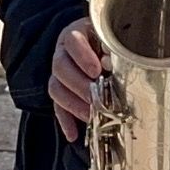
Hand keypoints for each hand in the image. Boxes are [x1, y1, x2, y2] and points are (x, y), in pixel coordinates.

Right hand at [49, 17, 102, 141]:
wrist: (102, 48)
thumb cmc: (109, 42)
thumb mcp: (112, 39)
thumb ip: (113, 49)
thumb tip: (111, 62)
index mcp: (76, 34)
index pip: (73, 41)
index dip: (82, 56)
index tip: (96, 70)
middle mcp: (63, 52)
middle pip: (60, 67)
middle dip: (78, 85)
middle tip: (95, 97)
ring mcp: (59, 73)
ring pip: (55, 87)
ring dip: (72, 104)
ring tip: (91, 115)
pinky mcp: (60, 91)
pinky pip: (57, 107)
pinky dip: (65, 120)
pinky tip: (73, 134)